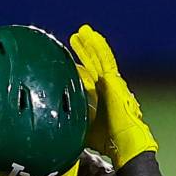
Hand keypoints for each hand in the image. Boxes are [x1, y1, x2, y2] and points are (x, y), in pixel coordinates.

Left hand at [70, 25, 158, 167]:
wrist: (124, 143)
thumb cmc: (107, 141)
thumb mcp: (82, 128)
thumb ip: (71, 121)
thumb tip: (51, 125)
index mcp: (101, 97)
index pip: (89, 76)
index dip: (80, 66)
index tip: (68, 58)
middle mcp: (107, 87)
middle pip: (94, 63)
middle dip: (85, 50)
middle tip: (75, 37)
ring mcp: (111, 82)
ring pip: (99, 58)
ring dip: (90, 44)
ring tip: (81, 32)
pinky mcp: (114, 81)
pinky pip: (105, 60)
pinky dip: (99, 47)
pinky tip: (91, 36)